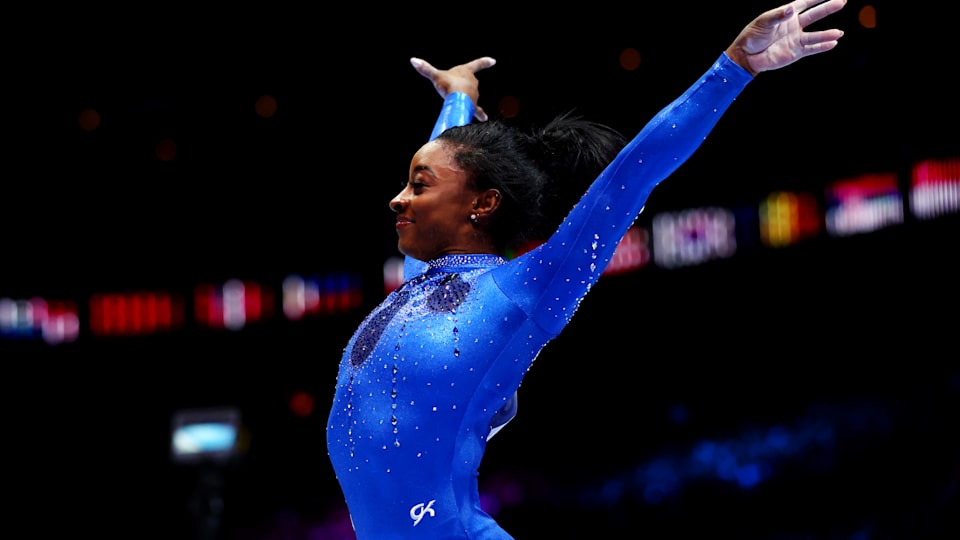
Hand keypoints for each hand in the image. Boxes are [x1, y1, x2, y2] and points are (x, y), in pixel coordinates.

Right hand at [410, 56, 496, 120]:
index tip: (493, 61)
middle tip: (452, 88)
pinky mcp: (474, 105)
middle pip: (470, 82)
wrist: (457, 99)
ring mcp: (475, 94)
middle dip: (463, 85)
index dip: (484, 62)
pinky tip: (484, 119)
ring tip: (454, 101)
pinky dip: (480, 114)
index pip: (477, 64)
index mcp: (466, 71)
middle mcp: (473, 82)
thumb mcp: (435, 76)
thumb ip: (425, 69)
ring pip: (471, 96)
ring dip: (464, 98)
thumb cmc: (448, 85)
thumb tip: (412, 60)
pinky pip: (477, 110)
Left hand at [725, 0, 845, 76]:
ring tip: (839, 33)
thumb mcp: (763, 22)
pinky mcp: (795, 52)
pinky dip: (821, 47)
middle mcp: (794, 26)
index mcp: (786, 15)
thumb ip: (778, 15)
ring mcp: (796, 39)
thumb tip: (791, 9)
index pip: (804, 3)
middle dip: (828, 8)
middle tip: (842, 2)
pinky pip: (811, 49)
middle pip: (814, 15)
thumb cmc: (752, 36)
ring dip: (827, 34)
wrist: (746, 56)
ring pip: (815, 35)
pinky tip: (832, 43)